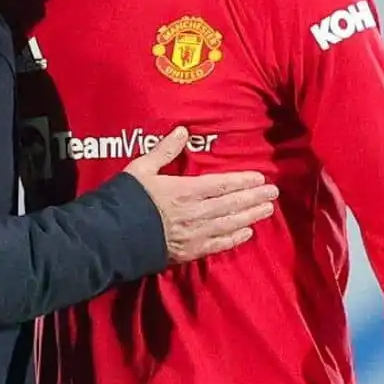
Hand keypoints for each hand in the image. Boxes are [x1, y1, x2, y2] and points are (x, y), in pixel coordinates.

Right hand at [123, 127, 277, 262]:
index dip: (242, 181)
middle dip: (253, 198)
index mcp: (183, 191)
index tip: (260, 178)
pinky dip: (234, 239)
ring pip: (229, 224)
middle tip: (273, 193)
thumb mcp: (140, 169)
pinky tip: (247, 234)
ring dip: (250, 216)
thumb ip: (164, 151)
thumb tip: (182, 131)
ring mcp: (193, 235)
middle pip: (231, 204)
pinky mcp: (188, 252)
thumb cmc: (125, 200)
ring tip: (267, 210)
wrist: (110, 237)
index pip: (221, 184)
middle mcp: (194, 214)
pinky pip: (217, 246)